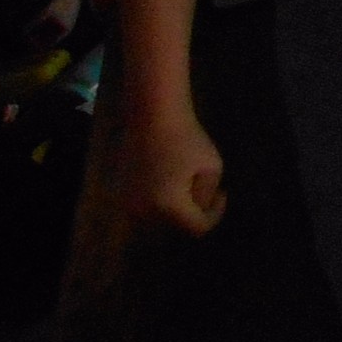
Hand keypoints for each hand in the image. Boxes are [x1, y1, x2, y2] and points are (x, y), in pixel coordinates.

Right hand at [122, 91, 228, 234]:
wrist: (151, 114)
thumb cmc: (186, 137)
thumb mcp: (211, 167)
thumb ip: (207, 195)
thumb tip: (199, 207)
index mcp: (167, 207)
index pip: (197, 228)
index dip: (215, 214)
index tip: (222, 193)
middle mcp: (142, 211)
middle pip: (177, 226)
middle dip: (194, 211)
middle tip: (206, 190)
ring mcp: (127, 203)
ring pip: (159, 219)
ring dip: (175, 208)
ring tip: (187, 183)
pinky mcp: (120, 193)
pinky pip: (145, 207)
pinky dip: (159, 200)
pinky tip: (168, 179)